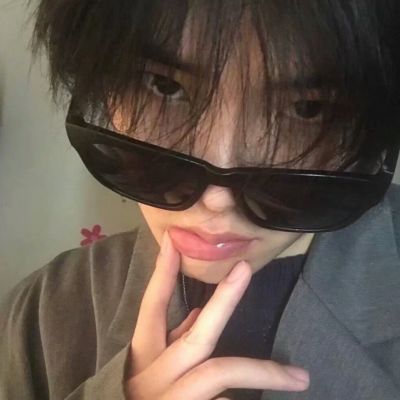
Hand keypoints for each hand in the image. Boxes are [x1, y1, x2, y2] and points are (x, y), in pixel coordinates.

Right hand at [124, 231, 309, 399]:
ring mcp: (171, 398)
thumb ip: (174, 341)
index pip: (152, 306)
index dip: (162, 272)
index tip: (173, 239)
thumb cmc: (145, 399)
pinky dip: (240, 397)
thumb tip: (197, 313)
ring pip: (220, 373)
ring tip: (300, 377)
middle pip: (197, 335)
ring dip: (263, 371)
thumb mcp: (153, 369)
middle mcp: (153, 375)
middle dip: (224, 299)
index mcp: (142, 356)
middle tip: (246, 269)